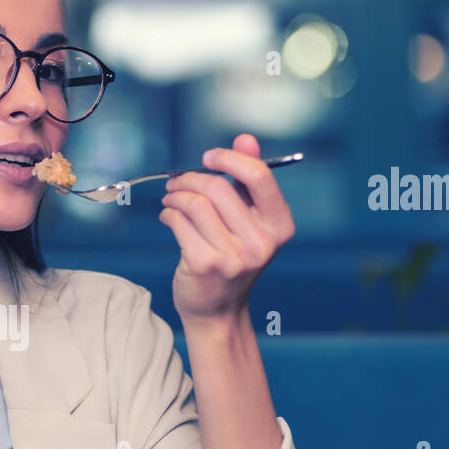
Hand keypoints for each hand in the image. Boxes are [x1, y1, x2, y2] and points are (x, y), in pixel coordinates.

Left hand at [157, 133, 295, 326]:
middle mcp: (262, 242)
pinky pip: (179, 222)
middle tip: (177, 181)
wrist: (218, 309)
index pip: (258, 176)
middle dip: (191, 178)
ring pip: (195, 204)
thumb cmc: (233, 256)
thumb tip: (245, 138)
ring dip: (176, 195)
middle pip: (219, 187)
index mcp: (280, 226)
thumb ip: (249, 180)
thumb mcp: (249, 221)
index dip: (229, 159)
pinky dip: (168, 214)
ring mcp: (234, 257)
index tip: (209, 157)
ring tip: (171, 198)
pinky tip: (168, 217)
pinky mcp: (205, 265)